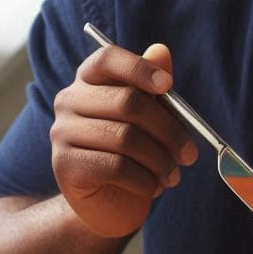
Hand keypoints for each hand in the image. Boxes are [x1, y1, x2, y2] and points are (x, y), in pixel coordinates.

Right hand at [49, 42, 198, 236]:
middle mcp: (69, 101)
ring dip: (161, 160)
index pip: (107, 59)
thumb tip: (161, 50)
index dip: (139, 68)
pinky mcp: (64, 166)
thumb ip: (155, 87)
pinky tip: (154, 187)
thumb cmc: (134, 153)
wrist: (108, 203)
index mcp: (89, 80)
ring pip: (126, 138)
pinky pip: (117, 167)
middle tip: (190, 154)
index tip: (168, 85)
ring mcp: (62, 133)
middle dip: (169, 130)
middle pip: (127, 101)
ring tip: (173, 174)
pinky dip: (145, 180)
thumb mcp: (151, 118)